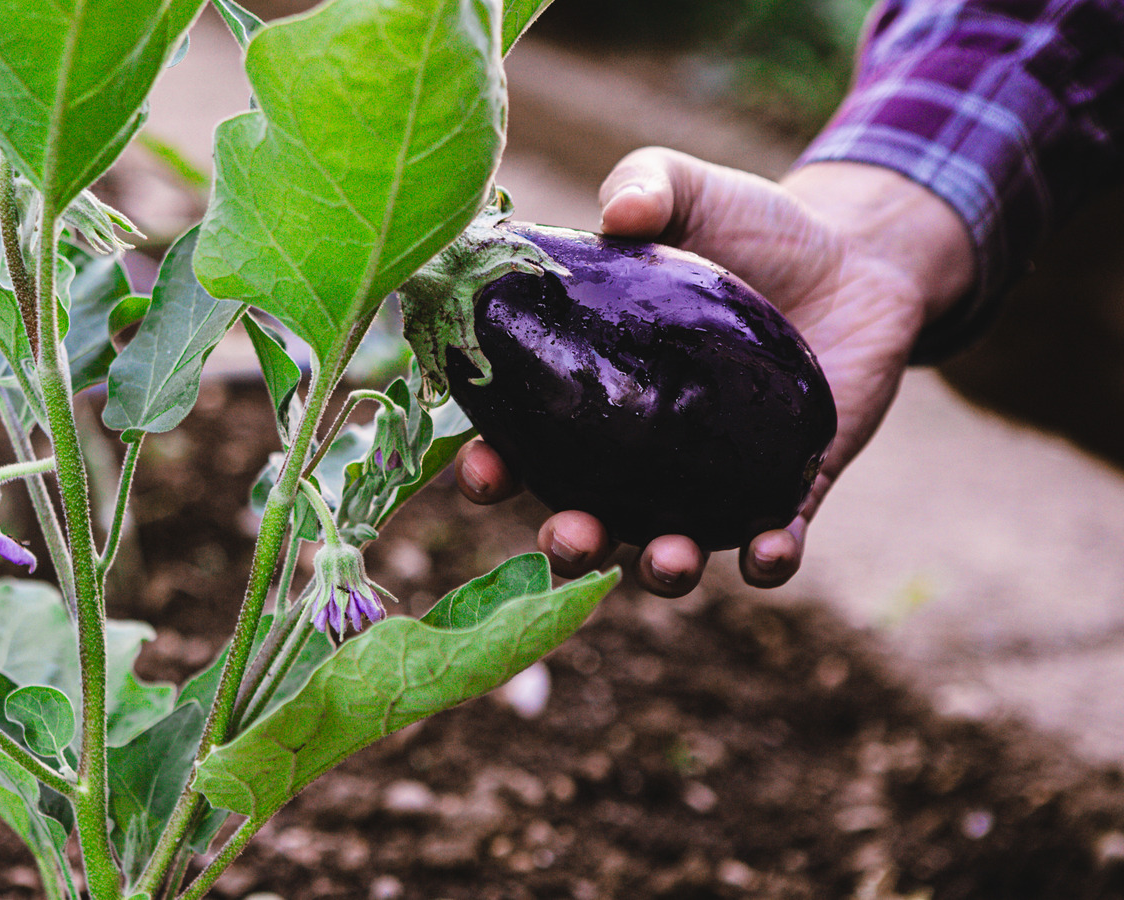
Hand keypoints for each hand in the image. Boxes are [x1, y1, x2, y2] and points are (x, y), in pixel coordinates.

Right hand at [458, 148, 974, 596]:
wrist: (857, 256)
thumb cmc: (752, 226)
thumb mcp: (689, 192)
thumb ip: (645, 186)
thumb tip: (618, 214)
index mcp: (595, 392)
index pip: (524, 444)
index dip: (493, 469)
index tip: (483, 472)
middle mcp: (641, 453)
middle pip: (586, 517)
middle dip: (568, 543)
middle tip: (570, 535)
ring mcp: (710, 480)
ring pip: (667, 550)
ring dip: (658, 569)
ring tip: (664, 559)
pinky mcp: (786, 490)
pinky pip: (768, 545)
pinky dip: (766, 560)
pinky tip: (766, 551)